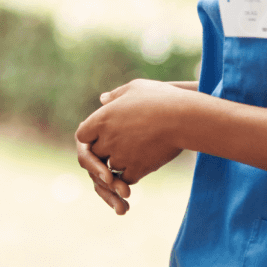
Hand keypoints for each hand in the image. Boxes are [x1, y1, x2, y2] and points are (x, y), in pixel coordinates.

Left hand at [75, 79, 187, 212]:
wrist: (183, 118)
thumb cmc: (161, 98)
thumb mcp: (135, 88)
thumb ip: (116, 95)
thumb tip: (102, 99)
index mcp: (102, 119)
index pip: (82, 135)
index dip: (90, 136)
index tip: (103, 133)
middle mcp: (107, 140)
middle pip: (96, 153)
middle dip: (106, 151)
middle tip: (122, 144)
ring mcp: (121, 156)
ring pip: (111, 167)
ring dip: (120, 163)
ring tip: (136, 151)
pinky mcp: (137, 169)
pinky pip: (126, 178)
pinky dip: (132, 174)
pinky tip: (143, 162)